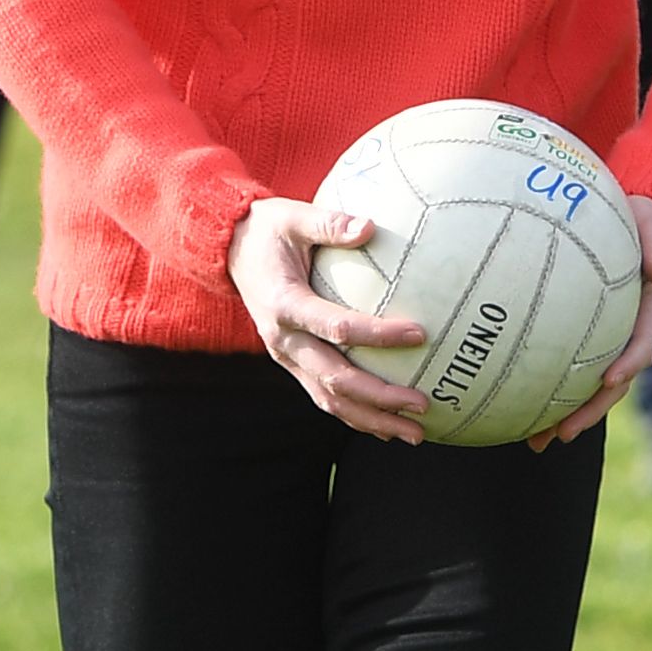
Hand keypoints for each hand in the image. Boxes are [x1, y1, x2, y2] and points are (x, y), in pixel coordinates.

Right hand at [228, 198, 427, 441]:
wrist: (229, 251)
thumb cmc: (267, 229)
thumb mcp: (293, 217)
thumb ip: (330, 223)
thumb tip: (370, 226)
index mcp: (284, 305)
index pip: (337, 327)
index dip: (378, 334)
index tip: (419, 334)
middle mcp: (283, 340)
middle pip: (335, 379)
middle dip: (381, 397)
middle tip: (423, 404)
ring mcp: (286, 357)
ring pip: (330, 399)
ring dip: (372, 419)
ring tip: (414, 433)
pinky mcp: (292, 364)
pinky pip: (324, 396)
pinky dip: (356, 414)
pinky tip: (387, 425)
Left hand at [529, 196, 651, 450]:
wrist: (628, 223)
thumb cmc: (638, 220)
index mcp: (648, 313)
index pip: (642, 345)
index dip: (628, 366)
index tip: (610, 380)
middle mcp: (629, 336)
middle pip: (613, 385)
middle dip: (589, 412)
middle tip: (563, 433)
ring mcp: (608, 343)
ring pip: (589, 389)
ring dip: (567, 417)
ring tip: (538, 441)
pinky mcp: (586, 342)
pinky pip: (566, 370)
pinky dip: (546, 390)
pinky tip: (516, 408)